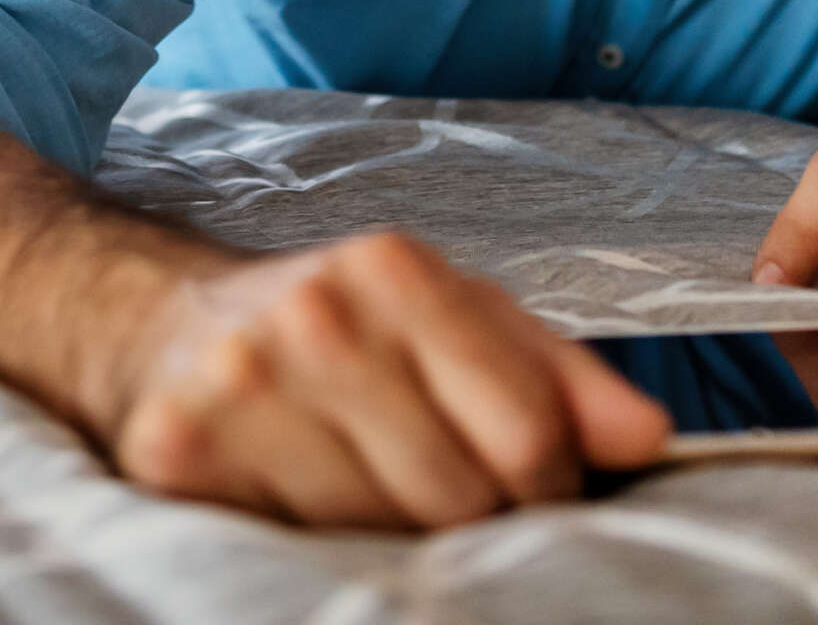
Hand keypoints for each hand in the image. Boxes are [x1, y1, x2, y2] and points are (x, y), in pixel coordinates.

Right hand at [111, 231, 671, 529]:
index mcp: (396, 270)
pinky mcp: (180, 451)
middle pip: (457, 494)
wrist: (167, 323)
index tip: (540, 491)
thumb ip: (560, 373)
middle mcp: (318, 317)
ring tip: (368, 478)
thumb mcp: (455, 314)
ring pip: (377, 533)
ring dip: (388, 533)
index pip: (523, 430)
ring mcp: (244, 384)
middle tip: (443, 488)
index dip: (549, 484)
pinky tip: (304, 491)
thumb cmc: (338, 322)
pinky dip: (312, 541)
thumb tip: (650, 438)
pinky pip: (292, 547)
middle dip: (470, 513)